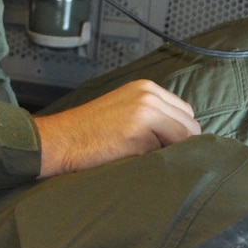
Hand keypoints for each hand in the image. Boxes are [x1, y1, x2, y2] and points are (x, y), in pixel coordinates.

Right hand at [33, 79, 199, 177]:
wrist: (57, 141)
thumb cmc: (86, 134)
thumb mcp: (123, 112)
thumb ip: (153, 116)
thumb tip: (184, 140)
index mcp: (145, 87)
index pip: (185, 113)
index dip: (178, 134)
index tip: (162, 147)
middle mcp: (148, 93)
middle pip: (190, 125)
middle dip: (177, 144)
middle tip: (151, 156)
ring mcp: (145, 109)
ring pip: (185, 138)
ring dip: (169, 152)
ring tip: (141, 157)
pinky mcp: (139, 128)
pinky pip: (168, 150)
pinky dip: (157, 159)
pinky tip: (134, 159)